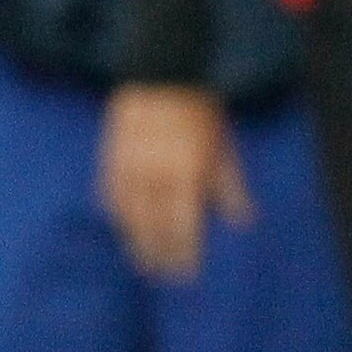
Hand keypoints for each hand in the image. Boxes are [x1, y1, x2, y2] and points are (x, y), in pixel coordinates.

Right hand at [100, 83, 250, 280]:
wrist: (161, 75)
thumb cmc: (199, 112)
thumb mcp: (222, 148)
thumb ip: (229, 187)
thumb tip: (242, 221)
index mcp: (186, 175)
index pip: (182, 226)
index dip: (183, 253)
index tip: (186, 273)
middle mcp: (154, 176)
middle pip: (152, 227)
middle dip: (157, 254)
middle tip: (160, 276)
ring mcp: (129, 168)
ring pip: (127, 216)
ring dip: (133, 241)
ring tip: (139, 260)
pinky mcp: (111, 158)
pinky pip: (110, 196)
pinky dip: (116, 215)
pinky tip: (121, 227)